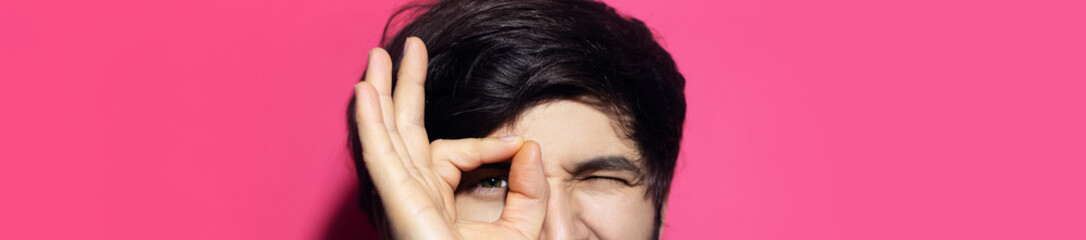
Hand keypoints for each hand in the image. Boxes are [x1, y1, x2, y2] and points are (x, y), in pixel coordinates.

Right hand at [353, 37, 548, 239]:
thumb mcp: (523, 226)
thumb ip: (528, 187)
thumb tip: (531, 147)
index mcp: (437, 200)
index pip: (451, 153)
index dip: (486, 144)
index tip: (518, 147)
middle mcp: (415, 195)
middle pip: (404, 130)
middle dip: (403, 89)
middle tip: (406, 51)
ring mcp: (403, 199)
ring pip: (387, 135)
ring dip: (379, 94)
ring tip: (378, 57)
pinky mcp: (399, 204)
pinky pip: (381, 155)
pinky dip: (371, 122)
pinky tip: (366, 92)